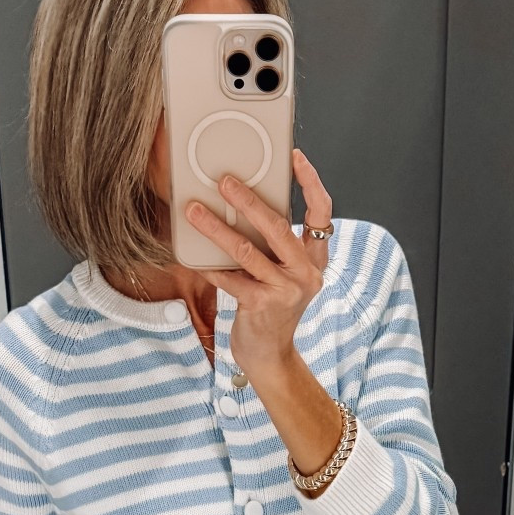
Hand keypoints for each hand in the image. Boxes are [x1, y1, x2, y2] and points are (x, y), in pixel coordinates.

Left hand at [186, 148, 332, 382]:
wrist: (270, 357)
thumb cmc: (271, 312)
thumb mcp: (282, 276)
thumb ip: (274, 249)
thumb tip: (242, 209)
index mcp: (314, 260)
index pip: (322, 214)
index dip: (311, 183)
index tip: (296, 158)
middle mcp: (305, 273)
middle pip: (279, 226)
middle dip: (250, 200)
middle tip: (226, 181)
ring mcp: (286, 290)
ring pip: (247, 250)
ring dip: (217, 227)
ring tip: (195, 211)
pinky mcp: (262, 305)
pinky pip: (230, 278)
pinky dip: (209, 265)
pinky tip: (191, 255)